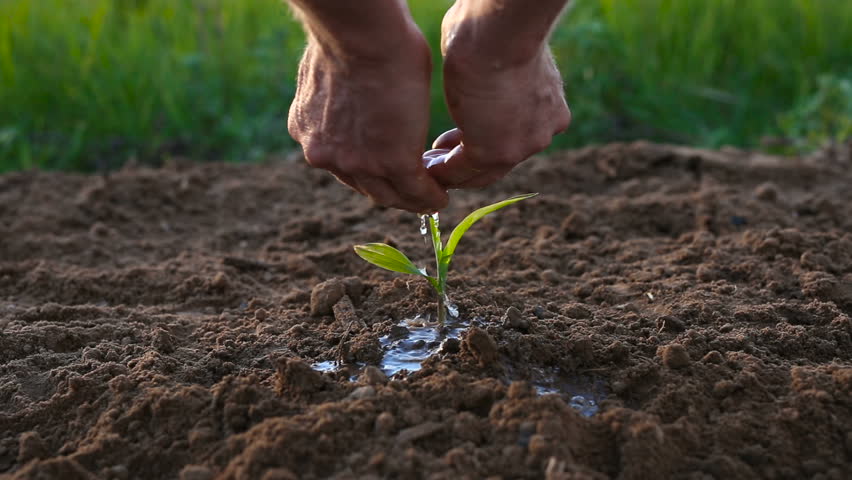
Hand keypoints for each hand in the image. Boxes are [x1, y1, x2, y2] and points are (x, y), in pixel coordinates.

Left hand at [288, 29, 447, 212]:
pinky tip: (441, 196)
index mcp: (309, 129)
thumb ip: (342, 95)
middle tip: (411, 191)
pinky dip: (429, 197)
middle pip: (362, 185)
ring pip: (387, 194)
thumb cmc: (352, 35)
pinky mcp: (391, 162)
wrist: (359, 33)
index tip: (383, 169)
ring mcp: (355, 163)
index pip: (340, 162)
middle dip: (388, 190)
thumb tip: (356, 90)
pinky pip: (415, 190)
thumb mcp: (335, 73)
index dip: (366, 170)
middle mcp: (325, 154)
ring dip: (410, 199)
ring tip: (429, 197)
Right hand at [425, 1, 571, 188]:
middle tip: (441, 156)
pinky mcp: (493, 153)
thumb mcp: (500, 55)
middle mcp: (541, 132)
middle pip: (502, 160)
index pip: (515, 135)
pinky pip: (461, 171)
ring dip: (452, 171)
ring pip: (483, 171)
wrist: (500, 30)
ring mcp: (521, 147)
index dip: (484, 137)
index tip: (459, 135)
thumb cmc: (496, 26)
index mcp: (548, 105)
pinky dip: (441, 172)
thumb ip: (492, 71)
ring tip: (428, 164)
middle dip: (468, 159)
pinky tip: (424, 165)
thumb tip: (472, 55)